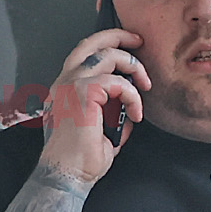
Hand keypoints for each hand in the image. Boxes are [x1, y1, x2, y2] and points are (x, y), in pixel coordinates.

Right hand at [39, 29, 150, 186]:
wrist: (67, 175)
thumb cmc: (80, 161)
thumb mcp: (102, 132)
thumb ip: (112, 115)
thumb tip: (129, 111)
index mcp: (64, 90)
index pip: (85, 55)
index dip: (108, 48)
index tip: (130, 56)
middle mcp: (64, 82)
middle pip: (92, 42)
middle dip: (119, 36)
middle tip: (139, 41)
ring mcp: (71, 84)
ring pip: (107, 55)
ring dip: (133, 66)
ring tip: (146, 85)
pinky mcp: (84, 92)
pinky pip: (119, 82)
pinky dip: (133, 96)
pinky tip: (136, 114)